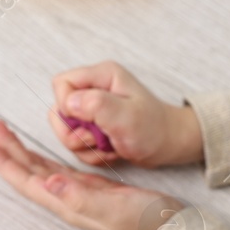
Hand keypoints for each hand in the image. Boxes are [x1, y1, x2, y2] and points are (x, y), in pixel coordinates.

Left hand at [0, 119, 184, 229]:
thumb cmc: (146, 221)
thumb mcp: (113, 208)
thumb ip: (79, 197)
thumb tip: (47, 183)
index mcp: (67, 204)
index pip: (28, 182)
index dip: (5, 164)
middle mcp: (68, 201)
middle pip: (29, 173)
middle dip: (8, 151)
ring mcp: (79, 195)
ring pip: (41, 170)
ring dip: (21, 152)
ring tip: (5, 134)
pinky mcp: (92, 190)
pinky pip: (58, 170)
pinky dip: (44, 158)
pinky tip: (38, 153)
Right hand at [48, 61, 203, 168]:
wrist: (170, 145)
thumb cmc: (155, 129)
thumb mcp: (128, 117)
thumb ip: (97, 105)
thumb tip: (69, 102)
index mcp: (102, 76)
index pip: (61, 84)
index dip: (66, 106)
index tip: (87, 122)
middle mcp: (94, 89)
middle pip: (59, 110)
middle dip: (74, 133)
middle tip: (99, 139)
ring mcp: (92, 108)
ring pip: (65, 130)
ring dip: (85, 146)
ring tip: (109, 145)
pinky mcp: (92, 125)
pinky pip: (76, 143)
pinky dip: (91, 153)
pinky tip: (111, 151)